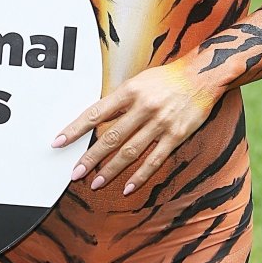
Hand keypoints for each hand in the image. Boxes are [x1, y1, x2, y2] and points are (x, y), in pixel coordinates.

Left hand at [51, 65, 218, 196]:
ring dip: (111, 170)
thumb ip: (120, 100)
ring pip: (130, 151)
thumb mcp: (138, 81)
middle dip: (90, 157)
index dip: (75, 129)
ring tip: (95, 183)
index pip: (95, 113)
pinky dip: (140, 175)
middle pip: (110, 137)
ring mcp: (160, 123)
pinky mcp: (176, 135)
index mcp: (130, 91)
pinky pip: (155, 160)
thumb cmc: (167, 77)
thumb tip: (97, 120)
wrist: (203, 75)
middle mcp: (143, 107)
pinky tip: (127, 188)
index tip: (58, 142)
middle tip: (75, 173)